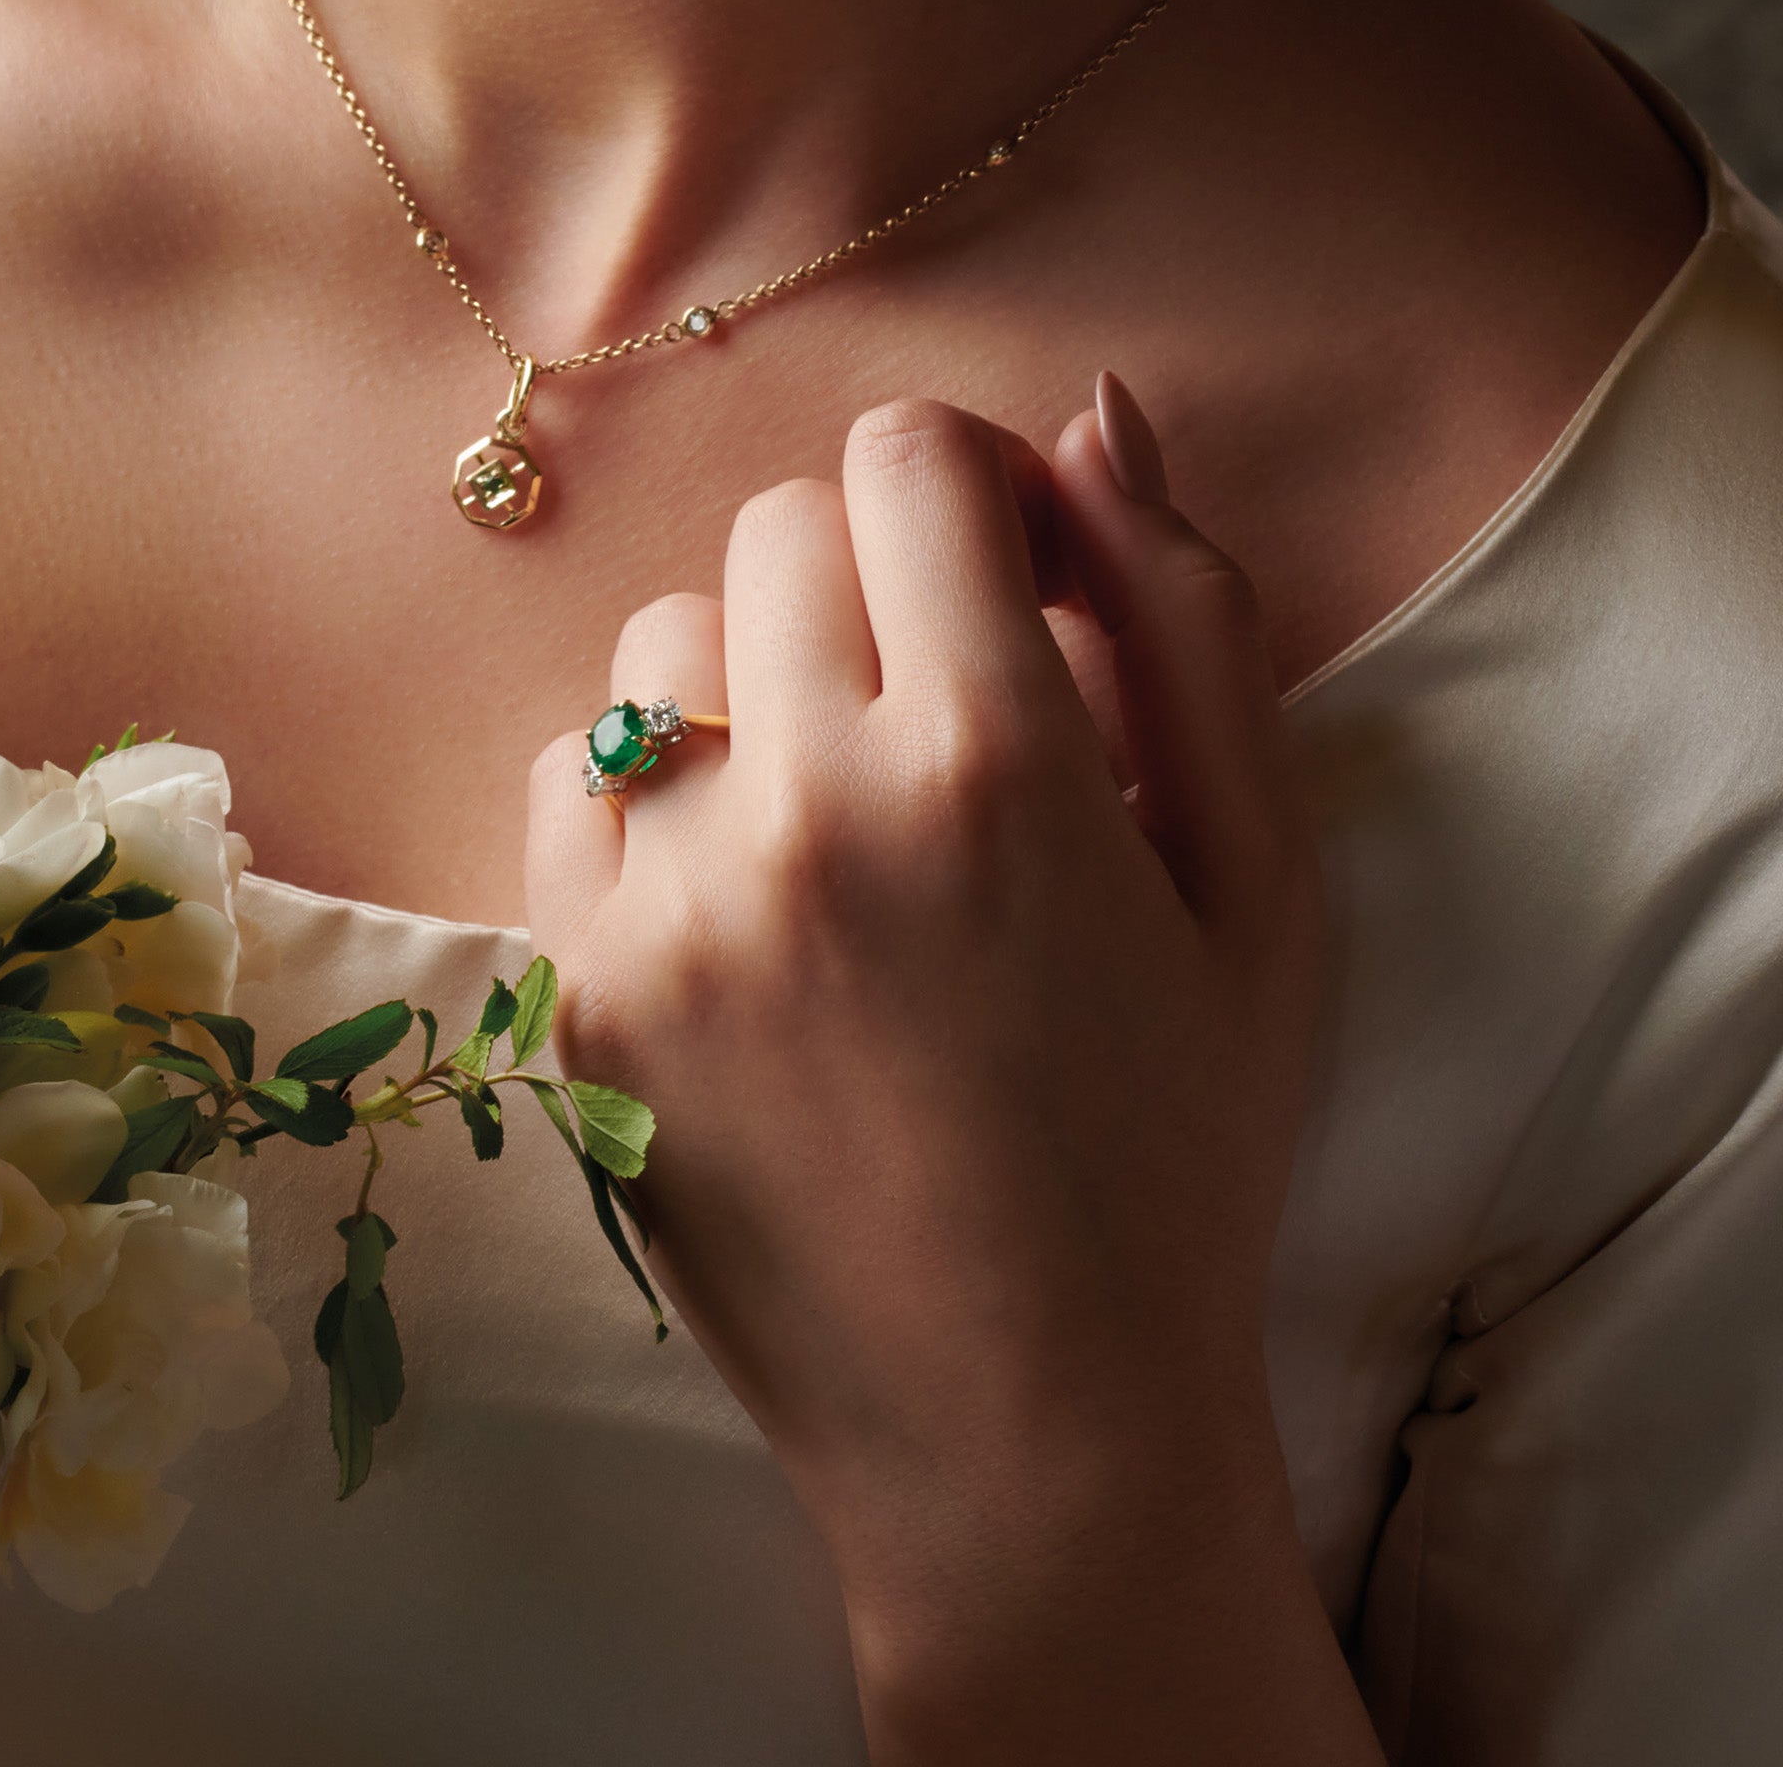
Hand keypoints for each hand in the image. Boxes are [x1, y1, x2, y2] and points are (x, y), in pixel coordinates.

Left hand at [526, 378, 1379, 1763]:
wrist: (1024, 1419)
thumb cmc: (1175, 1150)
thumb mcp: (1263, 886)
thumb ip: (1189, 625)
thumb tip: (1098, 416)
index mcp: (994, 760)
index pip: (908, 458)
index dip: (968, 492)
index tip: (1005, 581)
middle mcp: (806, 808)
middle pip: (780, 530)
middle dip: (871, 580)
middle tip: (939, 711)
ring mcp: (665, 906)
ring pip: (664, 645)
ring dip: (756, 680)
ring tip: (839, 812)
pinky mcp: (576, 994)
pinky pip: (573, 777)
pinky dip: (656, 791)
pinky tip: (745, 888)